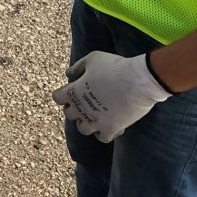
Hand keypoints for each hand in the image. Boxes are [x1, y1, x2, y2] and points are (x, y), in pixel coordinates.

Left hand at [52, 51, 171, 142]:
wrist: (139, 81)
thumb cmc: (115, 67)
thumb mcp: (92, 59)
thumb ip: (78, 67)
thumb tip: (69, 73)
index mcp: (73, 92)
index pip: (57, 98)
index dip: (63, 93)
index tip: (73, 90)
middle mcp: (81, 109)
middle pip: (69, 114)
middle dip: (75, 107)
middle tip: (86, 101)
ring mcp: (95, 122)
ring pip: (83, 129)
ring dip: (87, 122)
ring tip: (96, 114)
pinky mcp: (111, 129)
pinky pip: (102, 138)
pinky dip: (105, 132)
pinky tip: (111, 123)